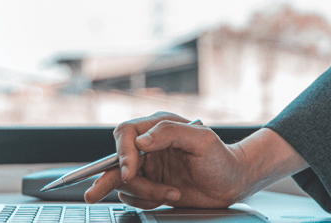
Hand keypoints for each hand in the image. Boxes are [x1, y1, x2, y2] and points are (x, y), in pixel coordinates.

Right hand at [84, 112, 249, 208]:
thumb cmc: (221, 158)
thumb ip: (170, 133)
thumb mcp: (202, 139)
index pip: (126, 133)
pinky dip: (146, 202)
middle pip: (117, 160)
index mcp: (159, 128)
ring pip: (124, 183)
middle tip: (98, 191)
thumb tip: (140, 142)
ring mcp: (149, 168)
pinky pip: (133, 197)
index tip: (128, 171)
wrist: (232, 184)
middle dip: (111, 178)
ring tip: (171, 194)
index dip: (122, 152)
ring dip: (144, 193)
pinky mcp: (151, 186)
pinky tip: (169, 197)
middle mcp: (150, 147)